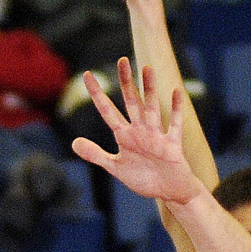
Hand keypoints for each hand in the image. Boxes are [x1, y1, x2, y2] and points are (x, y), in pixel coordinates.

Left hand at [71, 57, 201, 204]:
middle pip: (131, 102)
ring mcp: (156, 136)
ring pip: (152, 108)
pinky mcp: (171, 145)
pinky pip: (174, 125)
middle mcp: (140, 131)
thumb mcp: (115, 167)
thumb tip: (74, 142)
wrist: (168, 191)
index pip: (107, 110)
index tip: (86, 75)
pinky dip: (176, 110)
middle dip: (126, 82)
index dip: (97, 94)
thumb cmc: (144, 178)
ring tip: (147, 68)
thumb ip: (96, 154)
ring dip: (149, 90)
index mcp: (124, 136)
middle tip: (121, 60)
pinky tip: (176, 91)